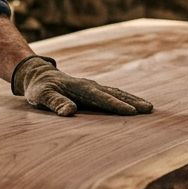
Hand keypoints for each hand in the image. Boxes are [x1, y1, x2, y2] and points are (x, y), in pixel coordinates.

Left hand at [12, 56, 153, 116]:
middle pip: (115, 94)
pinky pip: (112, 94)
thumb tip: (69, 112)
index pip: (101, 98)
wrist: (38, 75)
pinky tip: (133, 104)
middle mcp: (90, 86)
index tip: (131, 112)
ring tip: (148, 107)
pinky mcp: (93, 90)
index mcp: (80, 88)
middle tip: (149, 109)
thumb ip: (54, 103)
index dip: (116, 105)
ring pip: (116, 93)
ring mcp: (93, 87)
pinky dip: (125, 98)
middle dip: (132, 101)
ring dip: (132, 99)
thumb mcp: (42, 96)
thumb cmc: (39, 89)